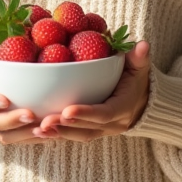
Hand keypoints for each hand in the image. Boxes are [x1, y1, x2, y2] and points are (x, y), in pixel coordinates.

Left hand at [34, 41, 150, 142]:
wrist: (142, 102)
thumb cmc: (136, 80)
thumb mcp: (139, 68)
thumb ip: (140, 58)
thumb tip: (144, 45)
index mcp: (122, 108)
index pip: (104, 114)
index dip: (86, 113)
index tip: (67, 111)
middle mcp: (112, 125)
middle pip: (87, 129)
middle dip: (65, 126)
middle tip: (44, 121)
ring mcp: (101, 130)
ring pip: (78, 135)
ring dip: (58, 133)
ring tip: (37, 129)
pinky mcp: (91, 131)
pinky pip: (73, 135)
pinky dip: (57, 134)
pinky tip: (37, 132)